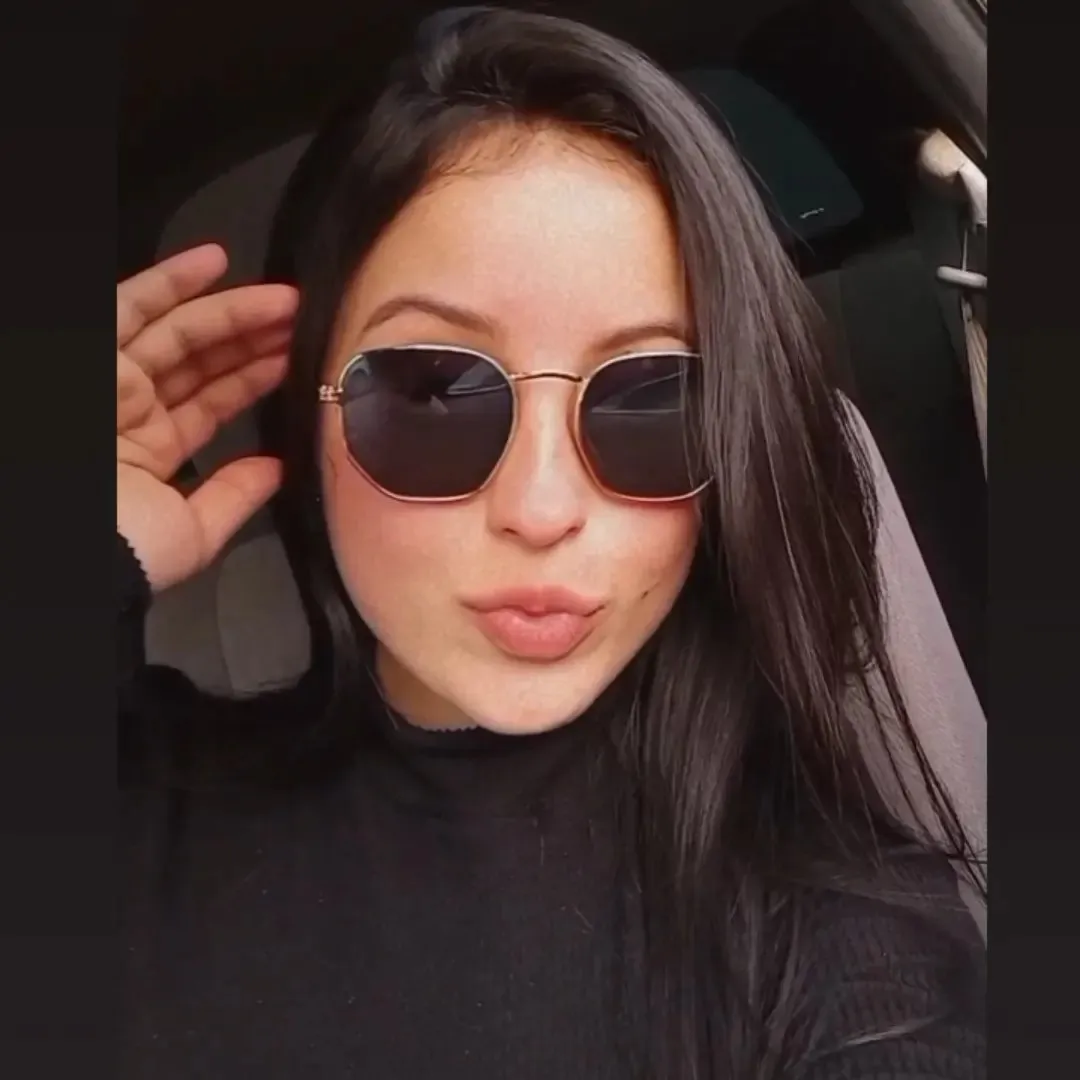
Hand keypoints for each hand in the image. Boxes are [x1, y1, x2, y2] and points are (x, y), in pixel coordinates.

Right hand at [117, 244, 297, 591]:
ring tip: (284, 299)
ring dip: (231, 311)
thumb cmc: (126, 550)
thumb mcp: (193, 532)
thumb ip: (233, 497)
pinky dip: (170, 281)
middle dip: (253, 339)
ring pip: (176, 331)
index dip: (253, 378)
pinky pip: (130, 306)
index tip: (296, 359)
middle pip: (199, 361)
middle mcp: (129, 412)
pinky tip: (216, 262)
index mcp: (150, 453)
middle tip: (302, 321)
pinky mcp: (94, 356)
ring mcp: (111, 381)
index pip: (210, 403)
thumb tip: (276, 472)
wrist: (80, 546)